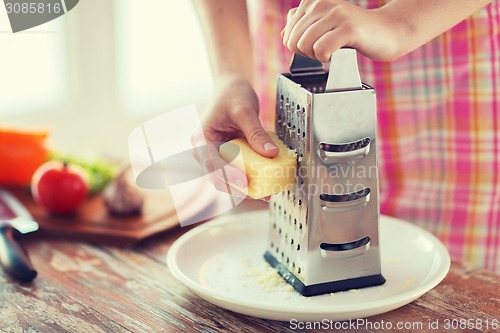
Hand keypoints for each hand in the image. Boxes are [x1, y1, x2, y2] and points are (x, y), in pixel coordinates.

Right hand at [192, 74, 278, 196]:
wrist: (232, 87)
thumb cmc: (232, 95)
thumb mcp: (245, 111)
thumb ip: (256, 133)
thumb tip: (271, 154)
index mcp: (201, 139)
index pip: (211, 164)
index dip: (227, 176)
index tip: (244, 182)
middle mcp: (206, 151)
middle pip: (218, 177)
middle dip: (239, 188)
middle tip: (260, 194)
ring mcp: (217, 156)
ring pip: (228, 179)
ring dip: (246, 187)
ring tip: (266, 193)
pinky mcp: (229, 157)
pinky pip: (239, 171)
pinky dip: (251, 178)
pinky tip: (267, 183)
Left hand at [282, 0, 401, 61]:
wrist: (387, 32)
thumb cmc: (354, 32)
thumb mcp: (324, 26)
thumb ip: (303, 27)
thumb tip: (283, 34)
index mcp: (312, 1)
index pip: (287, 35)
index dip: (300, 48)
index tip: (318, 44)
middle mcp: (321, 3)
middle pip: (293, 42)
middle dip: (307, 54)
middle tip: (326, 50)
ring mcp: (335, 14)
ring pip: (304, 45)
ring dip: (317, 56)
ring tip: (332, 50)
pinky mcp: (348, 28)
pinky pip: (321, 49)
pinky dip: (326, 58)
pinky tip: (337, 53)